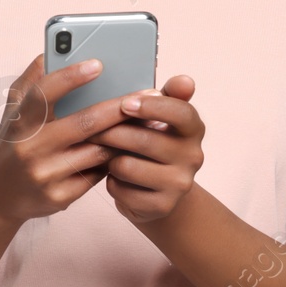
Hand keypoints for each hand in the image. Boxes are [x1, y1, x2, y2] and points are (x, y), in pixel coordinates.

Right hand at [0, 53, 135, 226]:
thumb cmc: (12, 143)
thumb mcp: (12, 111)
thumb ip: (31, 81)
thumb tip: (52, 51)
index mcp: (19, 121)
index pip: (43, 94)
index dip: (70, 77)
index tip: (98, 64)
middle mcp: (30, 148)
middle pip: (83, 123)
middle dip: (119, 107)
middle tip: (148, 95)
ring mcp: (45, 175)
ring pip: (97, 151)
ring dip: (125, 135)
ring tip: (149, 120)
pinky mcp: (59, 197)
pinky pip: (97, 175)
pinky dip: (114, 159)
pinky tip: (131, 148)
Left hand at [83, 74, 204, 224]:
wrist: (158, 192)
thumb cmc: (151, 144)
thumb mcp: (159, 118)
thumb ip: (167, 96)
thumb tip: (185, 80)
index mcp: (193, 129)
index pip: (181, 113)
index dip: (152, 107)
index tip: (126, 104)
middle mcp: (193, 156)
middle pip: (144, 139)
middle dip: (111, 132)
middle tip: (91, 129)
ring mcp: (179, 184)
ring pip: (127, 165)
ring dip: (109, 160)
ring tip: (107, 155)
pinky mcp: (161, 206)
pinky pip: (121, 189)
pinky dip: (110, 183)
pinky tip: (115, 179)